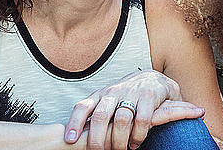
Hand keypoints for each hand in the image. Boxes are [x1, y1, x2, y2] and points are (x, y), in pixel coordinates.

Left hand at [63, 70, 204, 149]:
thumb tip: (74, 139)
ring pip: (121, 120)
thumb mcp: (106, 101)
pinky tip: (134, 143)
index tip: (70, 139)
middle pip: (101, 116)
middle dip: (98, 139)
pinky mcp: (149, 97)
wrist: (152, 79)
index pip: (83, 106)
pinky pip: (142, 120)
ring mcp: (132, 93)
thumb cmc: (125, 96)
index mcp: (100, 95)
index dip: (75, 123)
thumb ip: (94, 115)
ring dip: (119, 140)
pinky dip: (137, 135)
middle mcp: (114, 92)